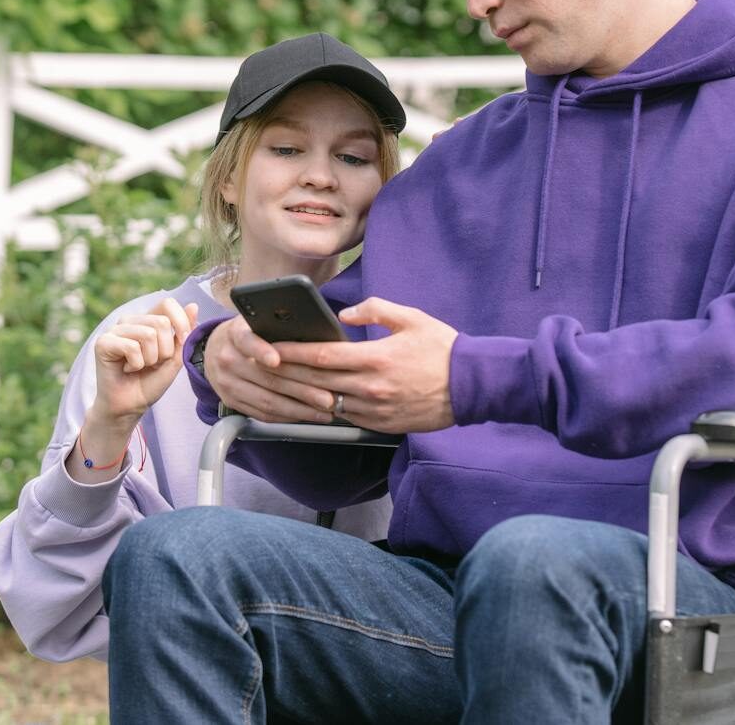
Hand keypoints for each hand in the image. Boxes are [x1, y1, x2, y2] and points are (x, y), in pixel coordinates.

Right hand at [90, 297, 198, 425]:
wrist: (130, 406)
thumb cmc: (150, 382)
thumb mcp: (175, 358)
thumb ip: (184, 332)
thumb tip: (193, 305)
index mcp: (147, 320)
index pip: (168, 304)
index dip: (180, 322)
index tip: (180, 343)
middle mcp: (130, 320)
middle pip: (161, 322)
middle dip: (164, 351)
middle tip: (151, 363)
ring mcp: (115, 330)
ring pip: (148, 335)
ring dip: (150, 359)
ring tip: (139, 367)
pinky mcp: (103, 342)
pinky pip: (131, 347)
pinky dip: (136, 364)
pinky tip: (127, 369)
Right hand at [203, 315, 337, 423]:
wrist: (214, 349)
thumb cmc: (249, 333)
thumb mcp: (257, 321)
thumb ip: (279, 327)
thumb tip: (317, 334)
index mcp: (236, 334)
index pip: (247, 341)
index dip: (262, 350)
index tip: (276, 359)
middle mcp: (228, 359)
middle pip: (267, 378)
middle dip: (301, 390)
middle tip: (327, 397)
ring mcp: (227, 383)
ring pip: (267, 401)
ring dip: (298, 409)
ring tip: (324, 412)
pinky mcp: (231, 401)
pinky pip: (262, 413)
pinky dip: (286, 417)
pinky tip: (305, 416)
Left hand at [270, 297, 456, 433]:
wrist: (471, 386)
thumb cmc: (442, 349)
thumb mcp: (412, 318)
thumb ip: (376, 310)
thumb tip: (345, 315)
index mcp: (376, 358)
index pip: (322, 357)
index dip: (292, 353)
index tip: (271, 348)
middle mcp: (371, 388)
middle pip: (317, 382)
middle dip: (287, 374)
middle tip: (263, 366)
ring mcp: (375, 410)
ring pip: (327, 403)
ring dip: (302, 394)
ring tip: (282, 384)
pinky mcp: (382, 425)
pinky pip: (346, 417)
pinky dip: (327, 408)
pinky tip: (314, 400)